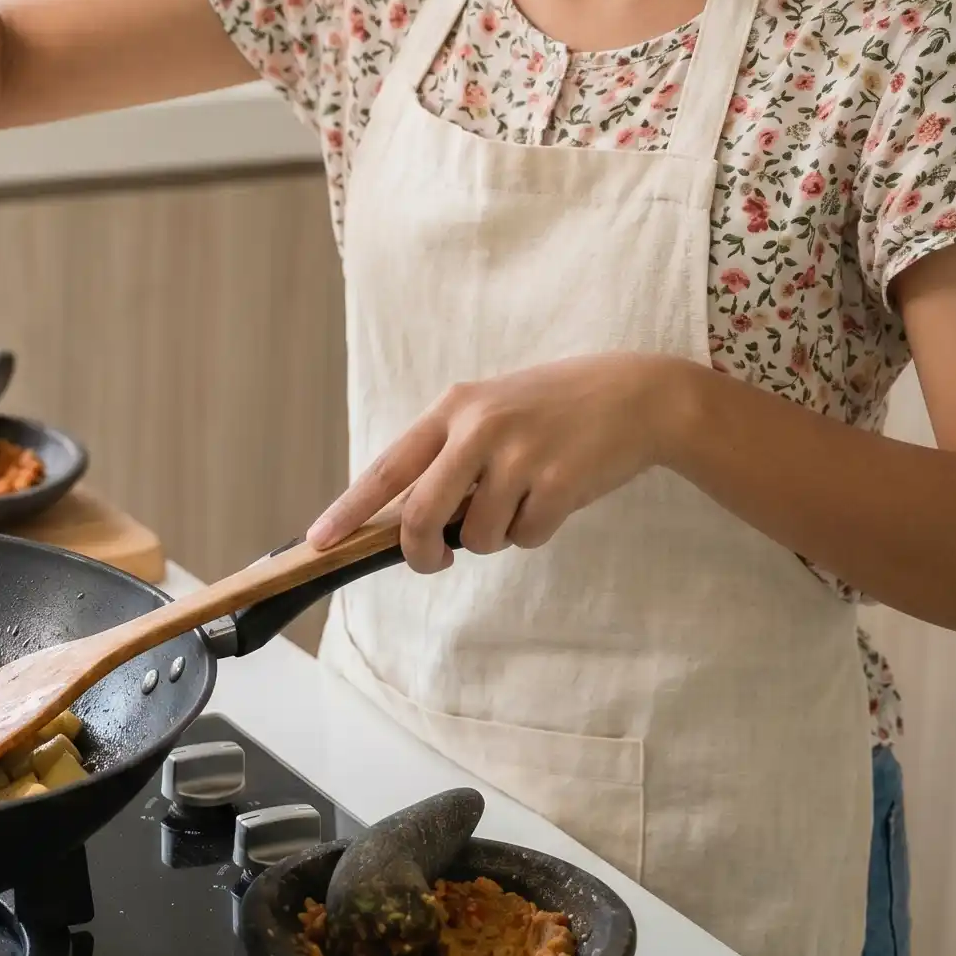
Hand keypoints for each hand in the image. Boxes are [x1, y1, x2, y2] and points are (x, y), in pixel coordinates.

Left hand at [308, 355, 678, 571]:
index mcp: (453, 409)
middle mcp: (479, 428)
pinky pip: (527, 537)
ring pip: (480, 536)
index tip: (319, 541)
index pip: (387, 467)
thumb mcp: (491, 412)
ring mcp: (519, 455)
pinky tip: (556, 495)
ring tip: (523, 498)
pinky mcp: (558, 482)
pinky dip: (536, 532)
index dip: (349, 510)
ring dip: (497, 536)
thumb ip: (449, 456)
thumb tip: (408, 521)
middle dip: (422, 552)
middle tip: (436, 559)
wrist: (636, 395)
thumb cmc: (553, 409)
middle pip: (422, 516)